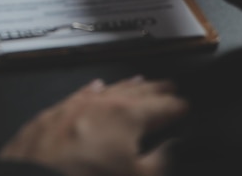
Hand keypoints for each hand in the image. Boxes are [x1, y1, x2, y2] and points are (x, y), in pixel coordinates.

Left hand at [0, 76, 187, 175]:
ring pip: (110, 89)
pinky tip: (98, 85)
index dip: (177, 106)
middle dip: (156, 90)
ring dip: (128, 86)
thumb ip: (160, 160)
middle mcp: (103, 101)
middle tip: (170, 86)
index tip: (187, 105)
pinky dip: (95, 89)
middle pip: (137, 92)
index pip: (162, 107)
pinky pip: (82, 93)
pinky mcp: (55, 111)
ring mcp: (76, 103)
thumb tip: (175, 145)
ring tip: (141, 82)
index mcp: (127, 115)